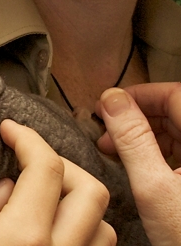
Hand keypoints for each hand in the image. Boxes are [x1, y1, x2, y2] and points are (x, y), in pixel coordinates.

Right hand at [0, 120, 114, 245]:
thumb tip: (5, 187)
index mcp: (21, 238)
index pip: (44, 169)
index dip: (28, 139)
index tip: (10, 131)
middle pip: (90, 191)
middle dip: (61, 163)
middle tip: (29, 159)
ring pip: (104, 225)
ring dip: (77, 200)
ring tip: (42, 195)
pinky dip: (84, 232)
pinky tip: (53, 229)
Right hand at [96, 84, 180, 245]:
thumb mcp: (152, 187)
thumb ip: (132, 140)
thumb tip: (113, 101)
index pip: (176, 95)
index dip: (141, 94)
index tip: (111, 102)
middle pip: (175, 113)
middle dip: (137, 117)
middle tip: (107, 128)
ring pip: (177, 132)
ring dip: (143, 135)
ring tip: (114, 148)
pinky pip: (180, 152)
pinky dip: (155, 152)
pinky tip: (134, 164)